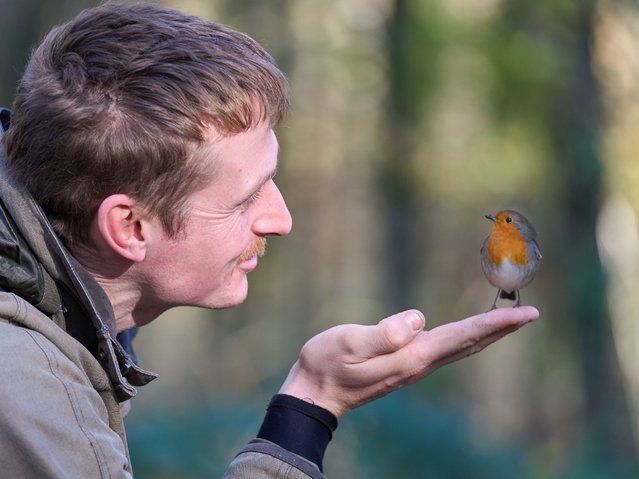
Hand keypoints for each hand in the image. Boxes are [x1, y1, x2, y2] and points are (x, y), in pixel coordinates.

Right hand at [278, 306, 538, 416]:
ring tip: (508, 321)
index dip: (495, 325)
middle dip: (501, 330)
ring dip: (486, 335)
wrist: (314, 394)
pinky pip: (445, 348)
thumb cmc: (326, 364)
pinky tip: (466, 333)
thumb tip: (419, 318)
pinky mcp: (403, 364)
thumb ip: (384, 333)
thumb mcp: (349, 344)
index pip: (462, 336)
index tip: (525, 314)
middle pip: (469, 344)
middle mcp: (419, 363)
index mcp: (411, 356)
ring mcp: (412, 366)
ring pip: (460, 348)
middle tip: (531, 315)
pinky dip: (465, 337)